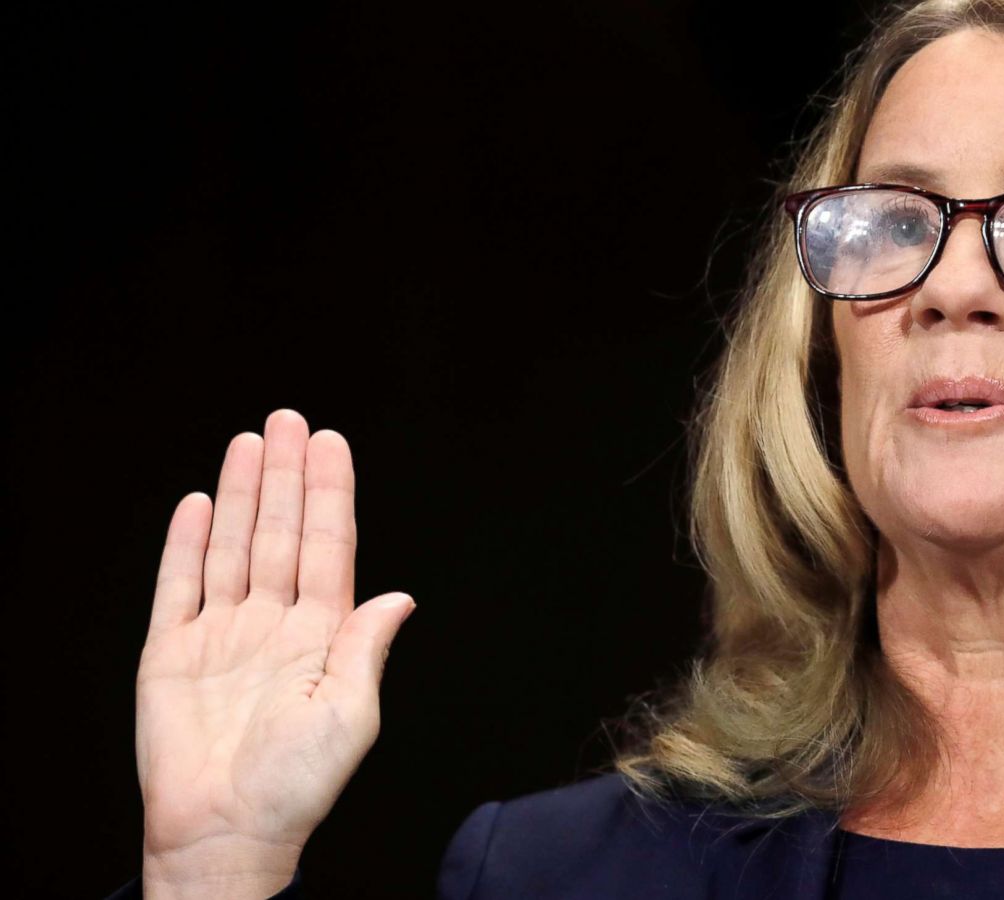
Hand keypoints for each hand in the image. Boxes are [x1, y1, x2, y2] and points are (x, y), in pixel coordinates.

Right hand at [135, 409, 414, 893]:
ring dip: (239, 495)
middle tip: (288, 420)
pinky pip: (178, 587)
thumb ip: (366, 648)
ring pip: (232, 547)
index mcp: (322, 635)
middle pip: (279, 533)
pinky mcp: (171, 654)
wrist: (224, 832)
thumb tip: (400, 596)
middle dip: (285, 476)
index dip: (329, 494)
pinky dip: (185, 545)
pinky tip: (197, 504)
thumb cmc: (295, 787)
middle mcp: (274, 626)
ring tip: (248, 443)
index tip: (331, 444)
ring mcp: (222, 635)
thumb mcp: (350, 716)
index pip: (327, 547)